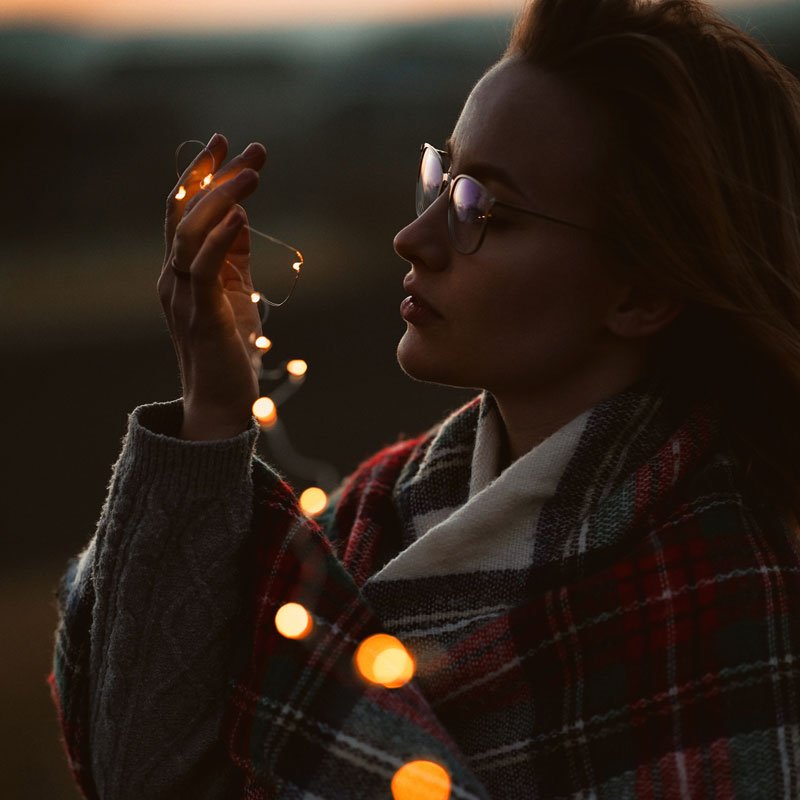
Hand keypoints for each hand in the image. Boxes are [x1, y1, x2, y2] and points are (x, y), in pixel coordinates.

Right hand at [158, 133, 267, 440]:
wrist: (223, 403)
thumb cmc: (229, 348)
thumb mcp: (235, 292)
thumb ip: (233, 256)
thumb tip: (241, 216)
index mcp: (182, 269)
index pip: (186, 210)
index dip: (205, 174)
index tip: (227, 142)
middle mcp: (173, 276)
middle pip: (183, 212)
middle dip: (212, 174)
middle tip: (243, 146)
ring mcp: (181, 295)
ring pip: (190, 233)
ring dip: (222, 198)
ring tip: (253, 173)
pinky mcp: (200, 315)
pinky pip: (204, 268)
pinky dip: (220, 238)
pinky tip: (241, 216)